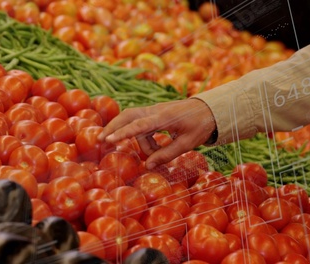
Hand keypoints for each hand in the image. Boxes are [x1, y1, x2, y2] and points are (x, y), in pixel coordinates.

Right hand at [98, 98, 215, 169]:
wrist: (209, 109)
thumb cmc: (200, 126)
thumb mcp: (187, 144)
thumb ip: (166, 155)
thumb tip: (147, 166)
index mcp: (164, 118)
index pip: (139, 125)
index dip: (122, 133)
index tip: (108, 140)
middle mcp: (155, 111)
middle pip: (127, 116)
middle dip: (112, 127)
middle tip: (100, 140)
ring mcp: (154, 111)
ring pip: (132, 121)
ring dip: (131, 136)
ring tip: (149, 154)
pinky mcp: (154, 114)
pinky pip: (141, 125)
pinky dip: (142, 137)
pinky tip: (155, 148)